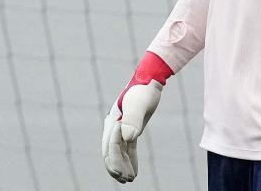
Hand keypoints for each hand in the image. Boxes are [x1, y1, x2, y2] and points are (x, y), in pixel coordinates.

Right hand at [102, 52, 172, 182]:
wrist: (150, 80)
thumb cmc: (144, 90)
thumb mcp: (139, 104)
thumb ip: (133, 119)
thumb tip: (128, 138)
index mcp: (113, 121)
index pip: (111, 145)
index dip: (116, 160)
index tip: (124, 173)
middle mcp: (114, 126)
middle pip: (110, 152)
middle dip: (115, 167)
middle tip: (125, 179)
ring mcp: (121, 128)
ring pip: (118, 152)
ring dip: (121, 166)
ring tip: (129, 179)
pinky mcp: (130, 129)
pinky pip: (127, 149)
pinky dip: (129, 160)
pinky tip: (134, 172)